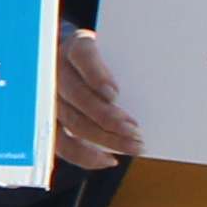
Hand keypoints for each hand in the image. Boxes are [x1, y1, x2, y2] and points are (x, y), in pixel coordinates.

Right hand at [54, 27, 138, 169]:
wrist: (71, 60)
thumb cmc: (102, 59)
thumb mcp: (112, 51)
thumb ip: (123, 65)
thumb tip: (157, 86)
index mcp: (75, 47)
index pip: (83, 57)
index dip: (96, 76)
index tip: (114, 93)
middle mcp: (56, 72)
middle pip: (78, 96)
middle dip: (108, 117)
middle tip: (136, 131)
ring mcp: (50, 99)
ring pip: (73, 123)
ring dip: (105, 139)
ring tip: (132, 146)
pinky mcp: (49, 122)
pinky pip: (62, 145)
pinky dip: (85, 156)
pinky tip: (108, 160)